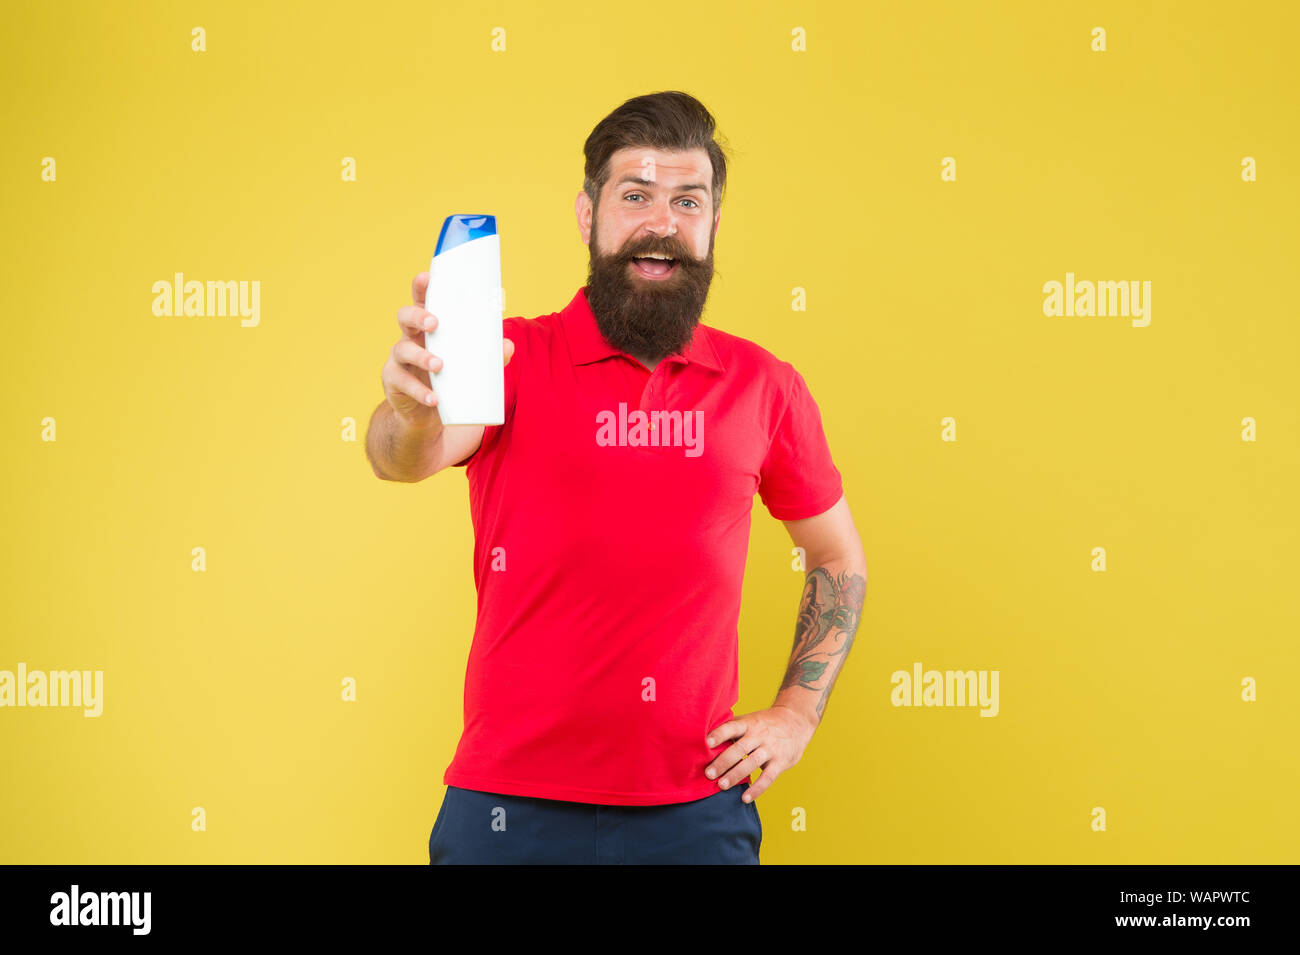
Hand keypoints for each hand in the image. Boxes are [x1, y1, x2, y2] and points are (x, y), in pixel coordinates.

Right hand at [381, 271, 514, 428]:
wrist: (425, 414)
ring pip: (402, 350)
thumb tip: (509, 346)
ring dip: (422, 356)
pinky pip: (404, 384)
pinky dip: (420, 391)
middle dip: (418, 316)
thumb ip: (490, 354)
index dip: (421, 287)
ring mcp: (399, 361)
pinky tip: (433, 398)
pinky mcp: (394, 383)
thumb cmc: (448, 378)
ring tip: (440, 365)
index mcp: (427, 327)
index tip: (426, 277)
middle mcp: (409, 338)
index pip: (422, 300)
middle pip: (405, 317)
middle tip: (434, 323)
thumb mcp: (468, 364)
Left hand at [703, 704, 816, 802]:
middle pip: (739, 748)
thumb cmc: (765, 723)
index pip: (732, 727)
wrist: (796, 721)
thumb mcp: (750, 720)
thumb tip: (703, 739)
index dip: (719, 734)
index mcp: (749, 723)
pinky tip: (745, 798)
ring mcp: (771, 748)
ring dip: (736, 775)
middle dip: (723, 761)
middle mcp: (759, 735)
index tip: (705, 743)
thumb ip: (732, 729)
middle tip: (708, 774)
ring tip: (721, 786)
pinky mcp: (781, 761)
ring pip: (752, 763)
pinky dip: (757, 789)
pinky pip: (768, 777)